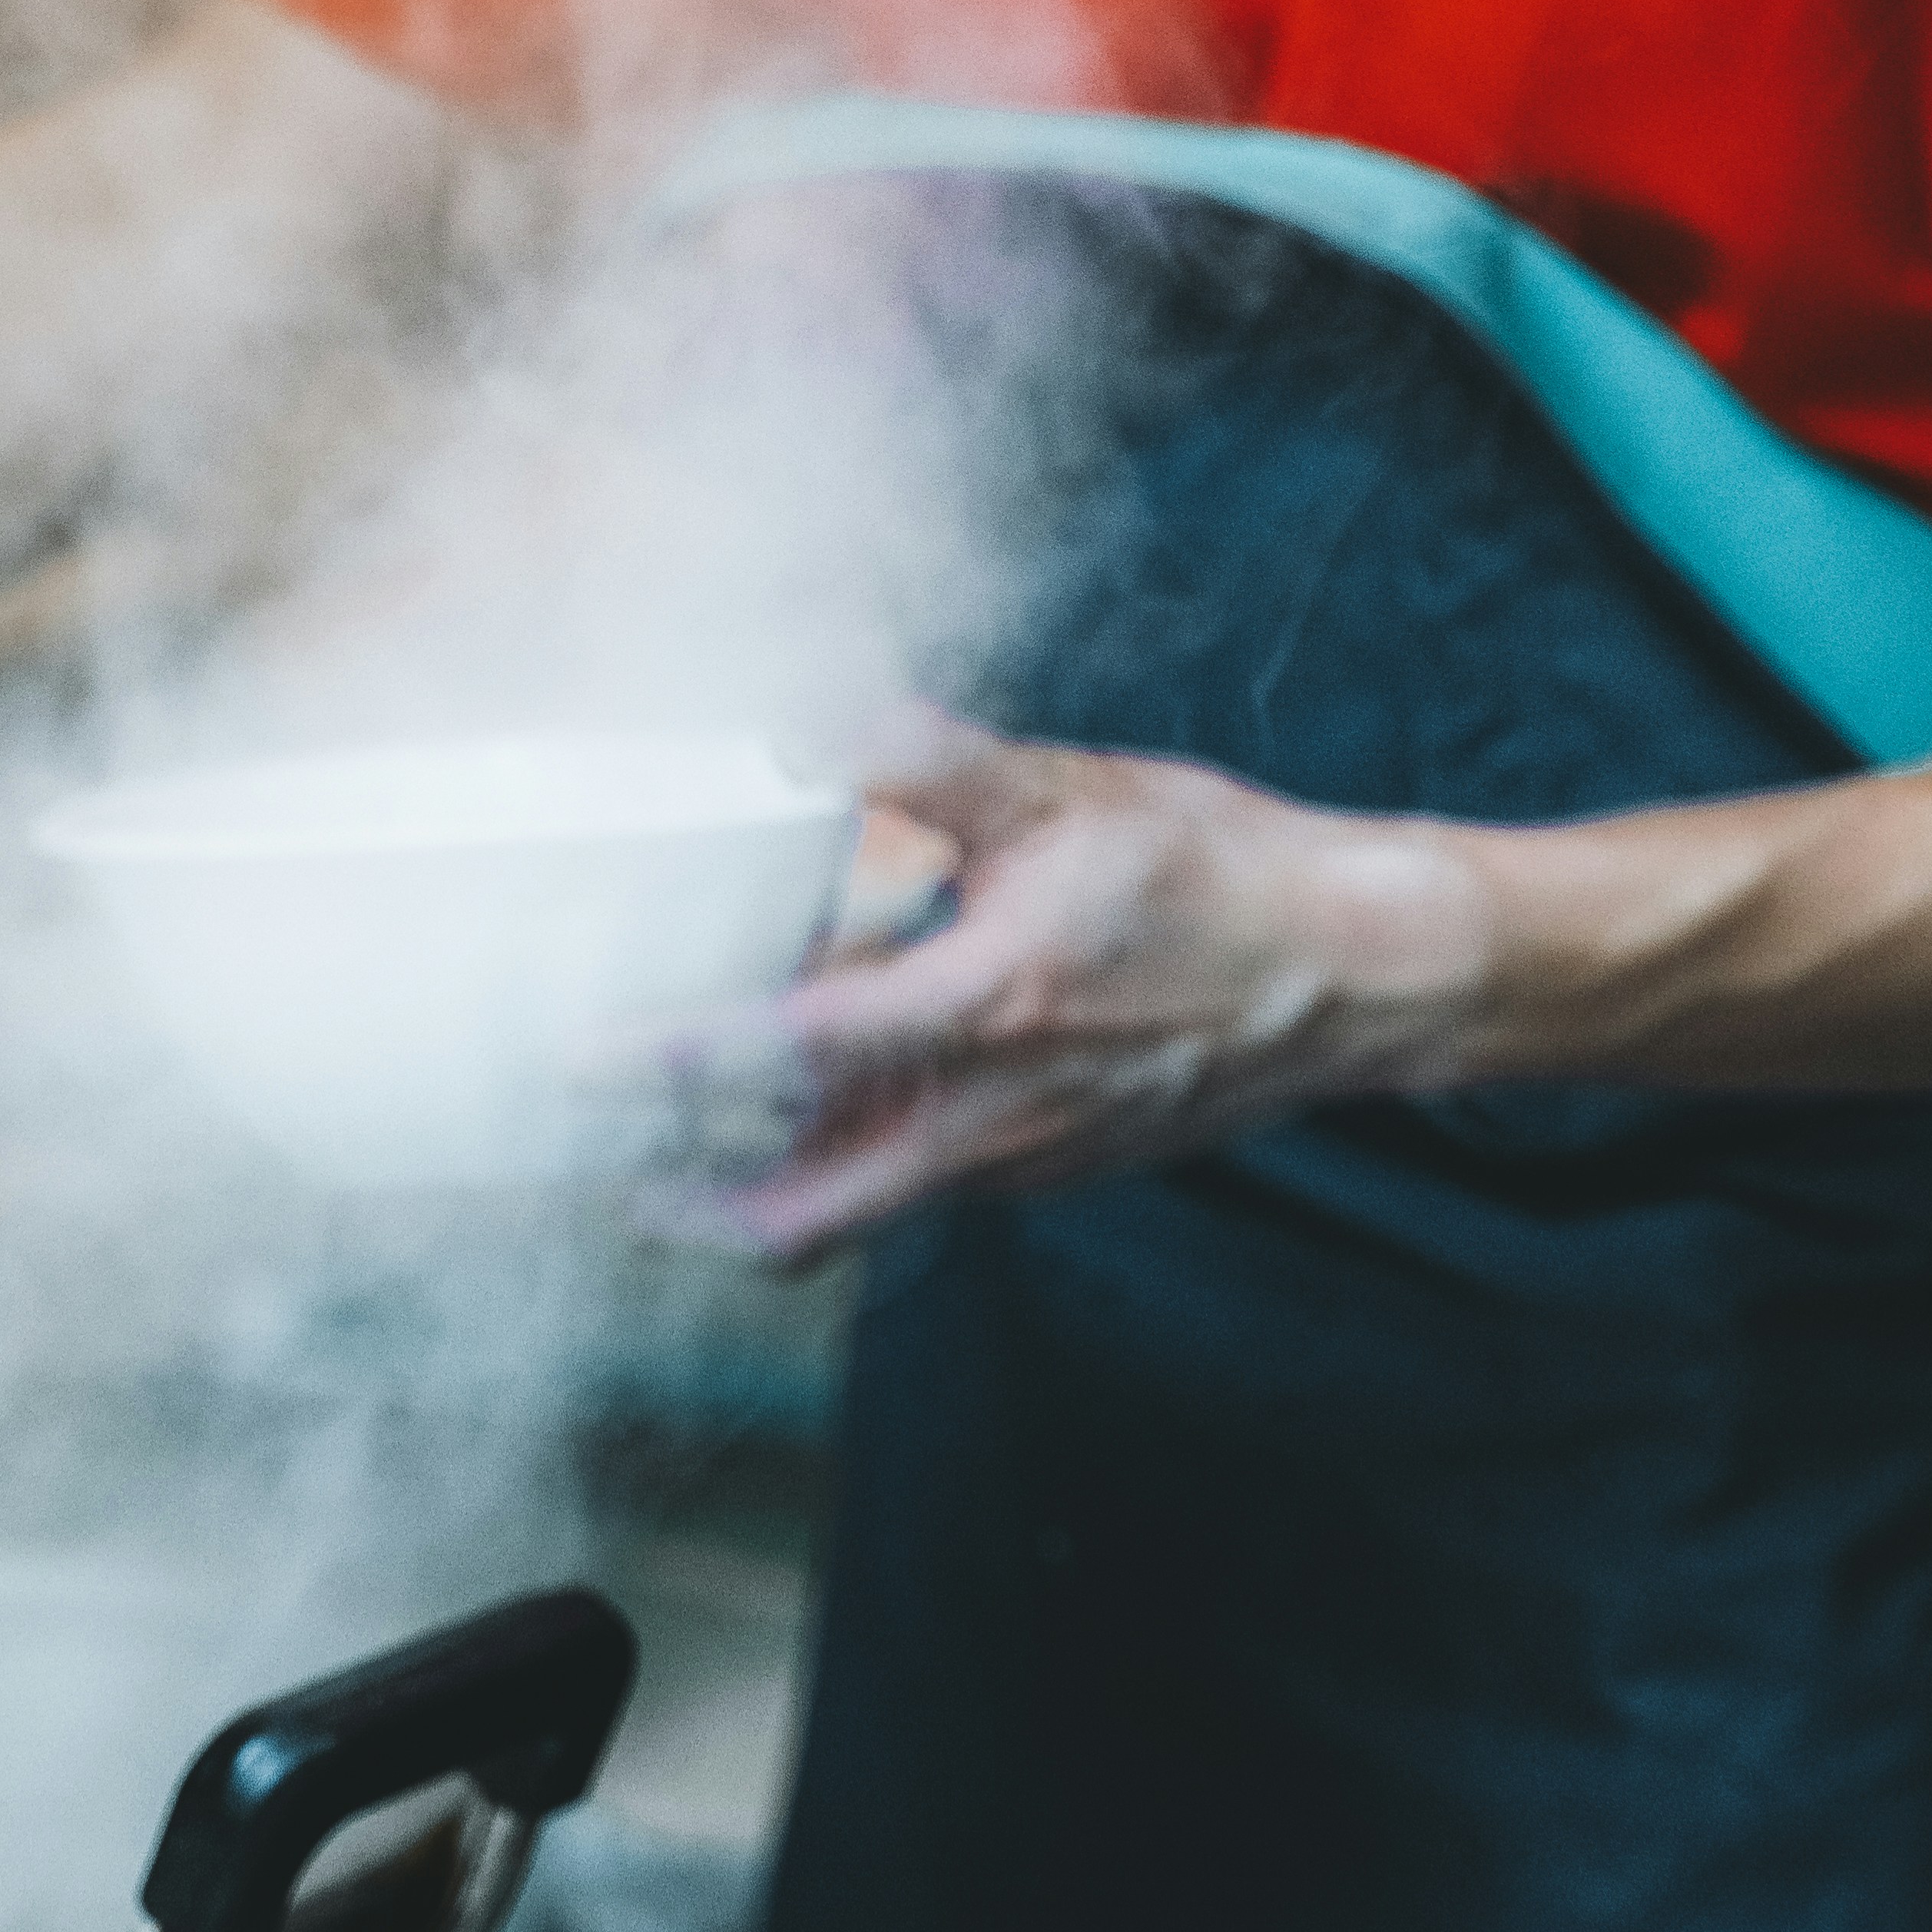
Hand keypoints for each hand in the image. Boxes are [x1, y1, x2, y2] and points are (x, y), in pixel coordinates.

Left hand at [655, 706, 1492, 1267]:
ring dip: (749, 1193)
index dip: (673, 1060)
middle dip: (679, 1198)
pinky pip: (914, 1187)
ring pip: (852, 1210)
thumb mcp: (1070, 792)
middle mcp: (993, 1116)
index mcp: (988, 1011)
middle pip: (798, 1211)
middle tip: (587, 1154)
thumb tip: (811, 720)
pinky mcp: (1043, 1168)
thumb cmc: (1217, 876)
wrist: (1352, 972)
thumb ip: (930, 762)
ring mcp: (1019, 1159)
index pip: (794, 1052)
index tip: (579, 1056)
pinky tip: (799, 1109)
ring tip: (655, 1155)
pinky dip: (838, 1166)